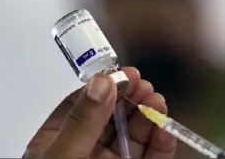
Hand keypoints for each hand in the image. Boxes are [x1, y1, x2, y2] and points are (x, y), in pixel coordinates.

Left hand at [22, 67, 176, 158]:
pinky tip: (164, 129)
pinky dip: (159, 144)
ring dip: (146, 116)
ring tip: (157, 100)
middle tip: (143, 85)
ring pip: (130, 133)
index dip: (104, 87)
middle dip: (129, 98)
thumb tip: (101, 82)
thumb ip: (81, 121)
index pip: (84, 104)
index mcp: (61, 139)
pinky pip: (146, 158)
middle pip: (111, 115)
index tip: (121, 74)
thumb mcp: (63, 156)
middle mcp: (86, 148)